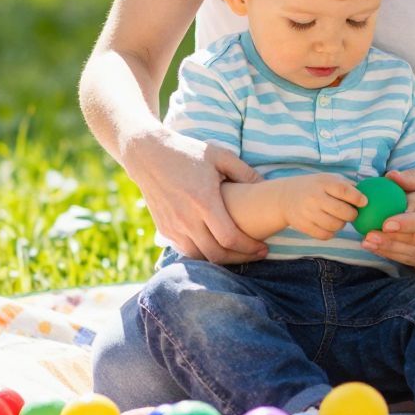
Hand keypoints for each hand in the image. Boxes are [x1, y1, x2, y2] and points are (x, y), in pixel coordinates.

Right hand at [122, 129, 266, 263]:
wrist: (148, 155)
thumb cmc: (187, 153)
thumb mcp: (219, 156)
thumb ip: (245, 173)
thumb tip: (267, 186)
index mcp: (203, 201)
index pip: (229, 238)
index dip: (249, 248)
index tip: (263, 247)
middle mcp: (186, 218)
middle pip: (217, 254)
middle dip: (241, 258)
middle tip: (257, 254)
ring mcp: (173, 227)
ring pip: (201, 257)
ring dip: (222, 260)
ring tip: (239, 253)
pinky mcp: (165, 230)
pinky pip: (187, 251)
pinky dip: (204, 255)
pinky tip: (218, 247)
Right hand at [276, 174, 367, 239]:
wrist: (285, 197)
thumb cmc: (314, 187)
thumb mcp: (327, 179)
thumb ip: (346, 186)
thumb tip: (368, 195)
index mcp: (323, 183)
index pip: (344, 191)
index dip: (357, 198)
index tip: (364, 202)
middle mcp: (314, 197)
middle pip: (342, 212)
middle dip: (352, 214)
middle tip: (353, 213)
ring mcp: (308, 213)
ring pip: (335, 226)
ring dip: (342, 224)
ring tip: (339, 219)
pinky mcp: (304, 226)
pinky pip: (325, 235)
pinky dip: (331, 233)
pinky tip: (330, 226)